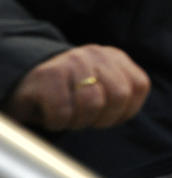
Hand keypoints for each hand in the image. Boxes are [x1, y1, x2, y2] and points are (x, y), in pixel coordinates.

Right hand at [3, 45, 150, 130]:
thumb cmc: (70, 92)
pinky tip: (51, 117)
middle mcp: (95, 54)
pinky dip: (58, 123)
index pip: (139, 86)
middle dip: (105, 118)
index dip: (126, 110)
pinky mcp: (48, 75)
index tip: (107, 116)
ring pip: (92, 105)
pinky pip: (63, 112)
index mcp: (114, 57)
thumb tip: (129, 111)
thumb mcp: (102, 87)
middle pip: (120, 95)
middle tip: (87, 120)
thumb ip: (122, 94)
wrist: (25, 82)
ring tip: (69, 118)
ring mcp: (71, 62)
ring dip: (80, 122)